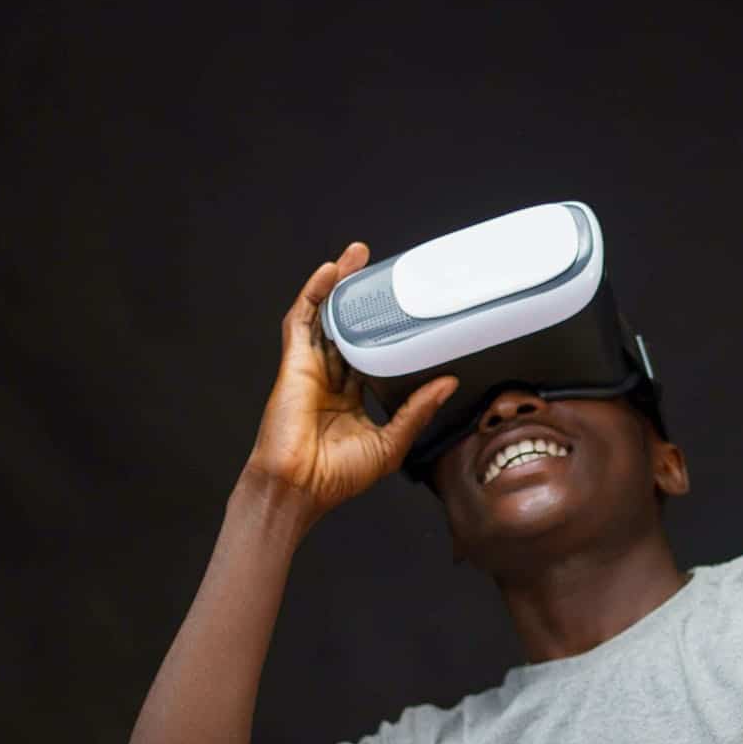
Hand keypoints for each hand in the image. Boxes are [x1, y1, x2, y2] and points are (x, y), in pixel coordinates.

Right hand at [245, 242, 457, 516]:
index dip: (383, 332)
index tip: (405, 313)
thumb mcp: (391, 443)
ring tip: (357, 256)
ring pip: (325, 316)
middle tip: (383, 270)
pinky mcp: (294, 363)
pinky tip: (329, 272)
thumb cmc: (335, 477)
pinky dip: (313, 294)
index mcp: (351, 400)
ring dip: (339, 285)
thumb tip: (448, 384)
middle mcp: (330, 380)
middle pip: (347, 328)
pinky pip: (302, 320)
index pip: (370, 355)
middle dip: (361, 298)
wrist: (298, 487)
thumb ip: (417, 411)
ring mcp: (310, 368)